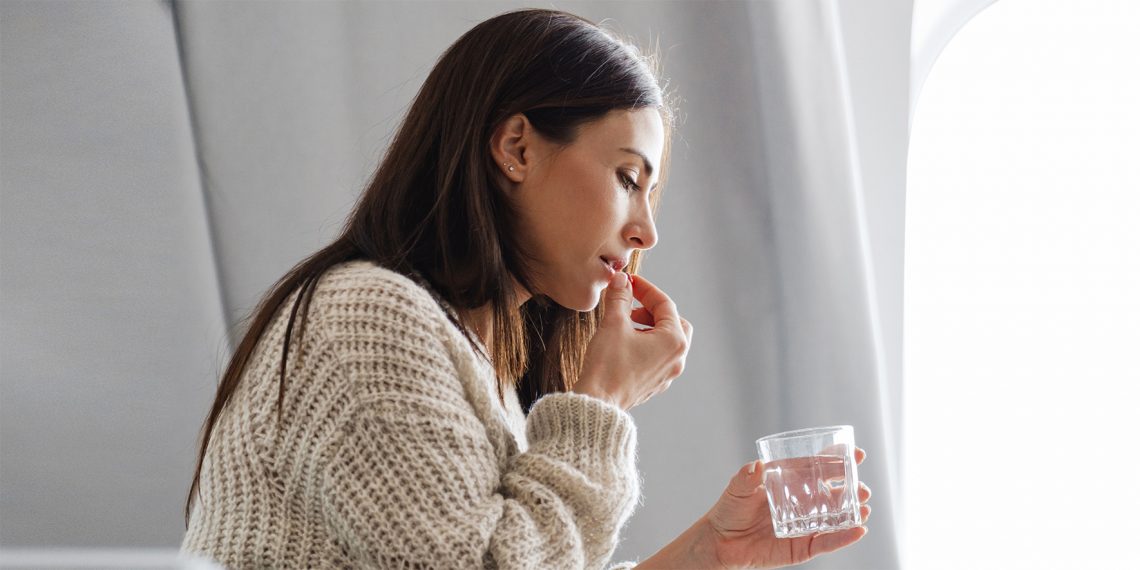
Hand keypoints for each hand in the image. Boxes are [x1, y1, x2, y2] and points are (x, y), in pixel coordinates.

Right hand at [573, 272, 692, 409]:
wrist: (598, 403)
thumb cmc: (607, 366)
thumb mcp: (613, 324)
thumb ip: (620, 297)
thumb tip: (621, 280)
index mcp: (673, 341)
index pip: (665, 304)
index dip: (645, 289)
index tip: (628, 281)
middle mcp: (677, 358)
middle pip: (674, 322)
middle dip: (653, 310)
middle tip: (632, 306)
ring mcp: (668, 373)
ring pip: (667, 340)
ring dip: (649, 327)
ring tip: (624, 324)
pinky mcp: (656, 383)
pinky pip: (658, 357)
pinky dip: (646, 344)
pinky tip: (625, 343)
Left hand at [705, 447, 871, 567]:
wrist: (720, 542)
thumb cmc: (729, 510)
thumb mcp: (737, 489)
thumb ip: (745, 477)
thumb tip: (756, 466)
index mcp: (790, 483)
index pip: (818, 468)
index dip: (838, 460)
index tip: (856, 454)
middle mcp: (802, 502)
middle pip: (834, 493)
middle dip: (852, 488)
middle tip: (863, 487)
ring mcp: (804, 524)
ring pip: (836, 517)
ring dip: (853, 511)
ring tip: (864, 506)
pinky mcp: (802, 546)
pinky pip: (826, 542)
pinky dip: (843, 537)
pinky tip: (858, 530)